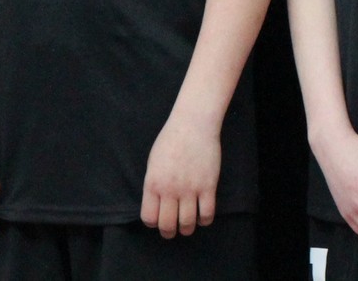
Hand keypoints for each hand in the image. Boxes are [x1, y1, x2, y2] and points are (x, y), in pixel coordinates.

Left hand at [142, 111, 220, 237]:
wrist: (193, 124)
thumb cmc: (171, 140)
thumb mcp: (153, 162)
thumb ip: (153, 184)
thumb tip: (156, 204)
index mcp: (153, 184)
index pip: (149, 218)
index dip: (154, 223)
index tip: (159, 219)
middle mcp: (170, 190)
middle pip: (167, 225)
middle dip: (169, 233)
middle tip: (173, 231)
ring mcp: (190, 189)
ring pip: (187, 223)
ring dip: (187, 229)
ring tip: (188, 226)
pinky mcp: (208, 186)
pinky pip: (207, 214)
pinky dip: (204, 220)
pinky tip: (202, 216)